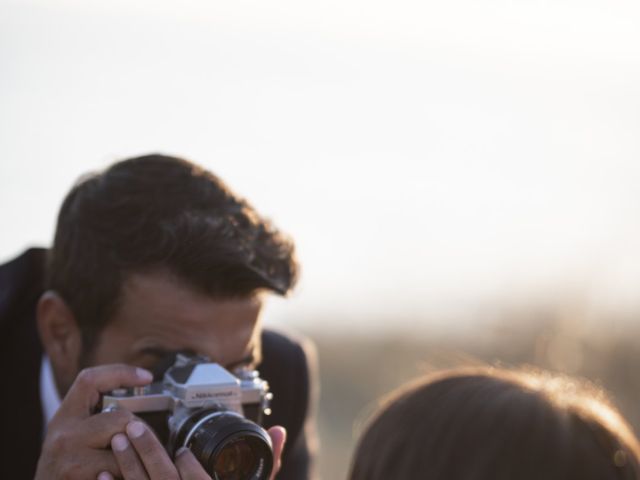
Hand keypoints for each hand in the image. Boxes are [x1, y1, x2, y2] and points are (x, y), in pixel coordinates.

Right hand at [34, 364, 153, 479]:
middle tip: (146, 445)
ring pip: (126, 450)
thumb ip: (95, 423)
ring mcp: (72, 462)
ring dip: (138, 459)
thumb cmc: (63, 473)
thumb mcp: (70, 441)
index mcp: (63, 420)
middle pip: (120, 418)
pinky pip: (120, 474)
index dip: (121, 372)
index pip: (89, 381)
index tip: (146, 376)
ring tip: (141, 465)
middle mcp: (64, 437)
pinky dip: (129, 475)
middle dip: (140, 432)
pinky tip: (128, 476)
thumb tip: (139, 414)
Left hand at [100, 422, 286, 479]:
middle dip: (147, 449)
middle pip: (163, 479)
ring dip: (127, 465)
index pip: (197, 476)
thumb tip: (280, 431)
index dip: (187, 458)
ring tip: (118, 440)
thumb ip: (269, 464)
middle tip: (132, 425)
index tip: (182, 446)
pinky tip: (100, 475)